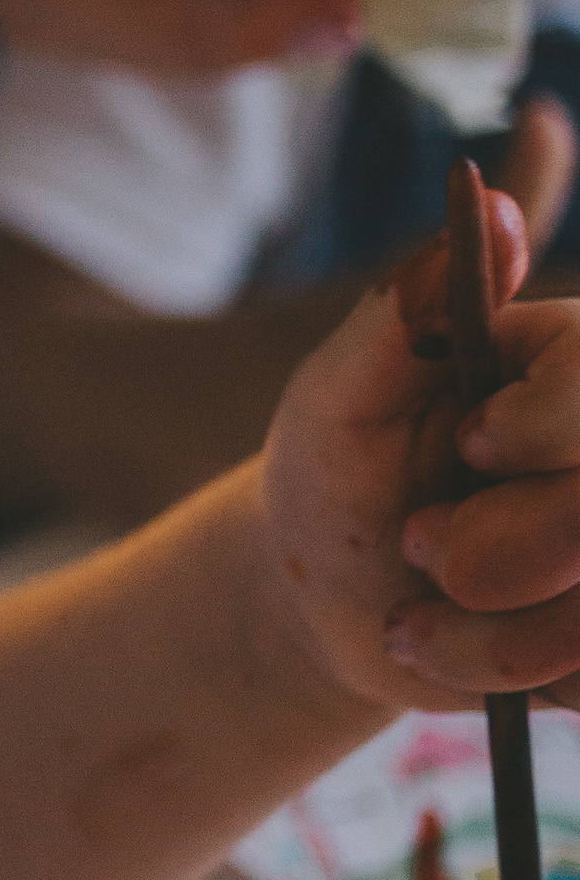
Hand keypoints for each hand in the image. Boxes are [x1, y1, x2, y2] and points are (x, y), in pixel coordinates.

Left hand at [260, 167, 579, 709]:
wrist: (325, 604)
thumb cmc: (330, 474)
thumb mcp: (339, 393)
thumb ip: (408, 308)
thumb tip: (485, 207)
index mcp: (573, 365)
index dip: (549, 424)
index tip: (469, 444)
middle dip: (503, 546)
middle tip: (420, 542)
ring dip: (493, 629)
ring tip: (421, 609)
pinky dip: (508, 673)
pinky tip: (456, 647)